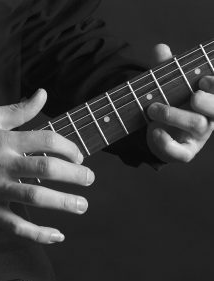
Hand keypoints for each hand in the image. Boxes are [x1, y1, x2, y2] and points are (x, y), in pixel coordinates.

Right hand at [0, 89, 94, 243]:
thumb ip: (18, 109)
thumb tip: (43, 94)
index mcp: (4, 141)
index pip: (47, 141)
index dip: (69, 148)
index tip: (78, 156)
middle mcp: (2, 165)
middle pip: (47, 170)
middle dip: (75, 176)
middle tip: (90, 180)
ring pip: (36, 198)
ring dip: (64, 203)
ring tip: (83, 205)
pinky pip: (16, 226)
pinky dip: (38, 234)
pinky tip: (57, 236)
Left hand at [146, 44, 213, 162]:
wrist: (159, 131)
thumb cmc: (170, 103)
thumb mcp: (167, 85)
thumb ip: (165, 69)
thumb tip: (160, 48)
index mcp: (208, 97)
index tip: (203, 79)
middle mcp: (208, 116)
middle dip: (207, 101)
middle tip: (193, 95)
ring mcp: (197, 136)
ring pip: (197, 125)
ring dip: (175, 115)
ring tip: (153, 109)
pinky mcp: (184, 152)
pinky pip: (181, 152)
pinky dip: (167, 142)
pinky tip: (155, 131)